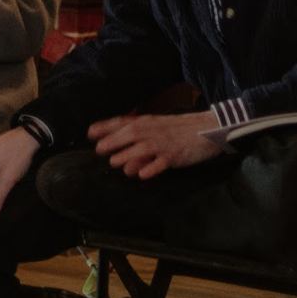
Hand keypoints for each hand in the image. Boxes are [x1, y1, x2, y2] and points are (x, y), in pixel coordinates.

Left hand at [86, 109, 223, 178]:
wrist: (207, 129)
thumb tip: (118, 141)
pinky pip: (158, 164)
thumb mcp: (156, 125)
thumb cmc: (179, 129)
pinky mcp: (173, 157)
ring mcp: (161, 145)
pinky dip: (149, 169)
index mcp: (146, 123)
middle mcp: (151, 133)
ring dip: (125, 158)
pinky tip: (141, 174)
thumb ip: (138, 133)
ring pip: (138, 151)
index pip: (121, 123)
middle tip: (100, 151)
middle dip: (111, 144)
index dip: (104, 127)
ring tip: (117, 164)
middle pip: (126, 136)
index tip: (89, 132)